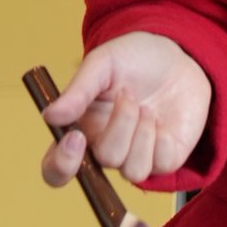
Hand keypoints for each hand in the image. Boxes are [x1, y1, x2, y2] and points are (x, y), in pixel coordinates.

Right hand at [38, 31, 212, 186]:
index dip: (62, 165)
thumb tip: (50, 116)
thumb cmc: (133, 60)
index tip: (77, 137)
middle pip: (104, 162)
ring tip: (145, 106)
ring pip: (133, 170)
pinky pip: (161, 164)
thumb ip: (77, 91)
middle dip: (119, 127)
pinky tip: (162, 118)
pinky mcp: (166, 158)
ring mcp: (137, 157)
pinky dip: (162, 139)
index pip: (57, 170)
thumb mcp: (102, 64)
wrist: (176, 56)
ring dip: (142, 132)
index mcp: (80, 131)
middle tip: (127, 96)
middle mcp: (106, 149)